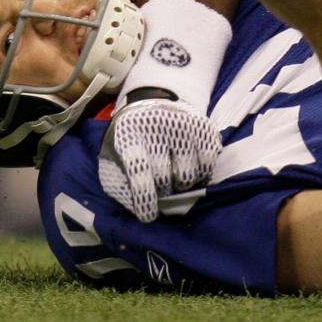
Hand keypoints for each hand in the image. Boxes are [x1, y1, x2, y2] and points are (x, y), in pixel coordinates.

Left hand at [98, 99, 221, 222]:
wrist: (150, 106)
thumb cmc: (130, 141)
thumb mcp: (113, 158)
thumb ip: (118, 184)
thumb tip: (135, 208)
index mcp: (128, 133)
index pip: (138, 168)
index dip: (144, 196)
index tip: (148, 215)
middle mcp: (155, 126)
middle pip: (164, 176)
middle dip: (162, 192)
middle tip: (161, 191)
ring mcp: (181, 124)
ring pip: (187, 175)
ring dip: (181, 186)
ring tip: (174, 179)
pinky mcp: (202, 126)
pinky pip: (207, 164)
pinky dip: (201, 174)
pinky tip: (191, 168)